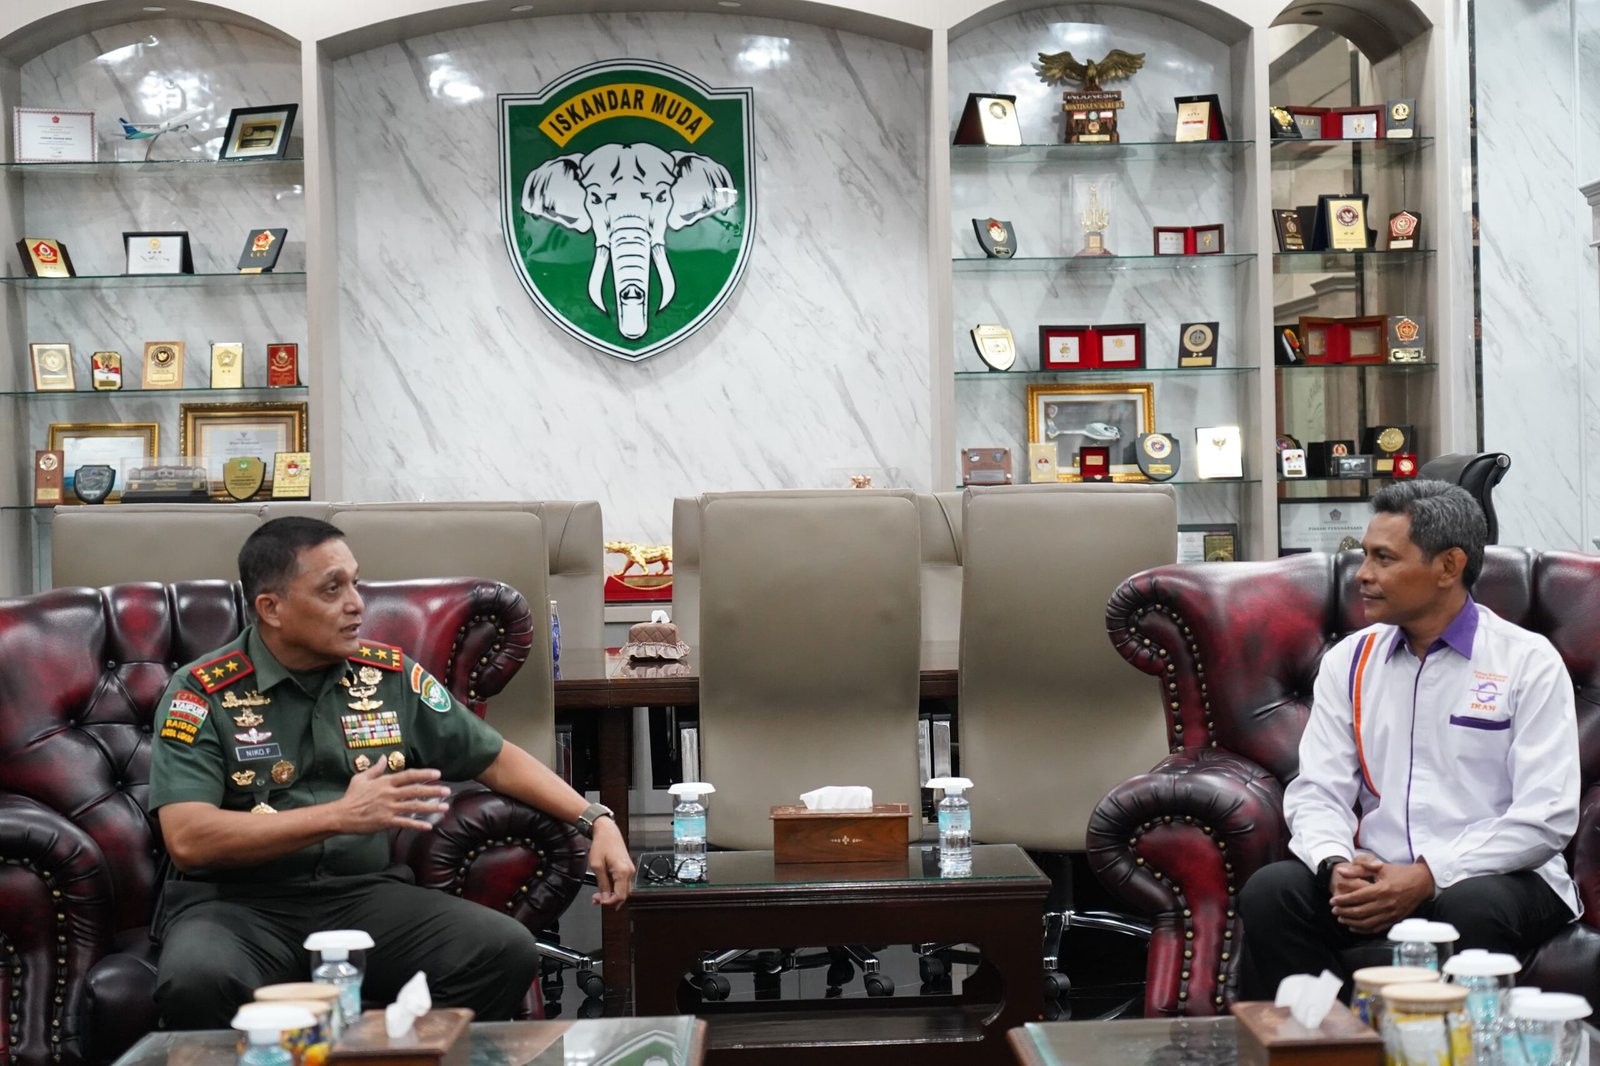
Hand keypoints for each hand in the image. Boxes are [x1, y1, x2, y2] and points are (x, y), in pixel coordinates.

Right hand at [336, 764, 450, 832]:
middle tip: (447, 791)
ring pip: (413, 807)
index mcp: (385, 782)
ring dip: (430, 807)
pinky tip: (428, 826)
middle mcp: (389, 794)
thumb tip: (383, 758)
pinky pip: (404, 823)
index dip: (424, 774)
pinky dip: (417, 825)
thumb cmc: (351, 796)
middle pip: (415, 791)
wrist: (341, 815)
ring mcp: (388, 808)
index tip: (437, 774)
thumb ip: (375, 769)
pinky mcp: (386, 821)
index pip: (408, 776)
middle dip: (433, 790)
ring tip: (444, 807)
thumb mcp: (361, 778)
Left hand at [587, 818, 634, 908]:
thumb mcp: (597, 866)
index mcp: (623, 871)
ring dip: (612, 895)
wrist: (607, 831)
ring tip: (598, 895)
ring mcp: (630, 870)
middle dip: (610, 900)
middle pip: (624, 895)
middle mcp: (629, 872)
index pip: (620, 896)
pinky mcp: (627, 868)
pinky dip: (615, 888)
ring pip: (624, 890)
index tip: (599, 902)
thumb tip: (605, 898)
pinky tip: (605, 888)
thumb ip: (602, 884)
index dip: (609, 903)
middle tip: (596, 900)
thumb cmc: (602, 844)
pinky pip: (623, 883)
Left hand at [1330, 858, 1433, 934]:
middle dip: (1344, 912)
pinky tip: (1354, 927)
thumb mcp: (1379, 867)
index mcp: (1381, 890)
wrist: (1422, 883)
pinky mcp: (1395, 920)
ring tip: (1341, 918)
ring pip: (1367, 923)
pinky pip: (1377, 928)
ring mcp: (1391, 914)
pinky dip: (1363, 930)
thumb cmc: (1399, 873)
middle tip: (1334, 910)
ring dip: (1351, 922)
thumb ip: (1359, 869)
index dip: (1342, 900)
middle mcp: (1386, 904)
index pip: (1356, 898)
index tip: (1332, 901)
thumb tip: (1341, 872)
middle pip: (1360, 912)